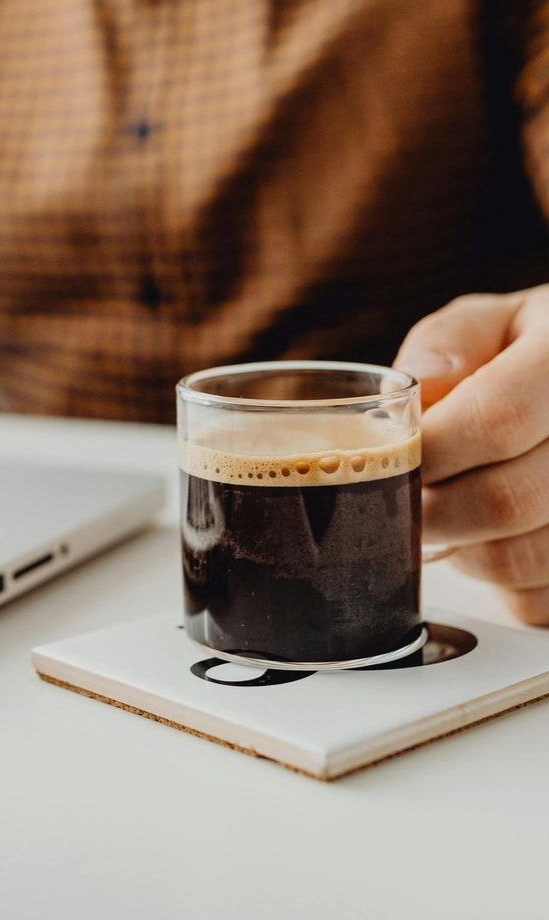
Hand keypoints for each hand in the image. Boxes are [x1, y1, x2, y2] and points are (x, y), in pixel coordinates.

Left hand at [394, 287, 548, 624]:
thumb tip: (416, 391)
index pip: (497, 420)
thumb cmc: (531, 350)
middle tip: (401, 497)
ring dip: (461, 547)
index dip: (430, 451)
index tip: (386, 458)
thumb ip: (449, 343)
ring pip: (519, 560)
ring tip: (449, 511)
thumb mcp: (494, 320)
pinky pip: (534, 599)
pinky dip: (499, 582)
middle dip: (431, 509)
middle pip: (506, 500)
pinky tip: (491, 538)